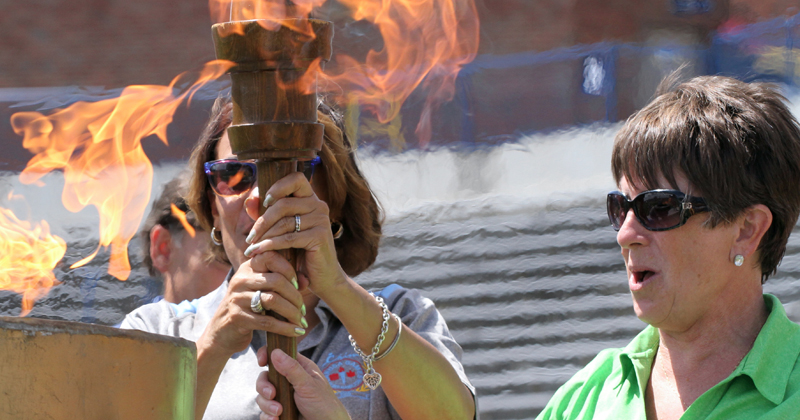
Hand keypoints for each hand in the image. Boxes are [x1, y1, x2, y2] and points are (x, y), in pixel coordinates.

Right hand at [196, 251, 304, 359]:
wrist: (222, 332)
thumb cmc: (249, 308)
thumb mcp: (262, 291)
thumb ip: (284, 283)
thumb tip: (306, 281)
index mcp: (247, 268)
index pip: (271, 256)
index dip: (289, 270)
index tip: (298, 286)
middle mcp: (241, 279)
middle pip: (277, 281)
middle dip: (295, 297)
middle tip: (303, 310)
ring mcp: (237, 298)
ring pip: (273, 300)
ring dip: (292, 312)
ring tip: (301, 321)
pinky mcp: (237, 317)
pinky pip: (267, 322)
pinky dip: (285, 328)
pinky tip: (296, 332)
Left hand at [244, 172, 346, 297]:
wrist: (320, 278)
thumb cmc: (299, 252)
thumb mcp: (282, 231)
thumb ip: (266, 215)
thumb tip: (249, 201)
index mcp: (310, 199)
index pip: (296, 179)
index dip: (279, 186)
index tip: (264, 202)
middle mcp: (319, 206)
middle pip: (284, 203)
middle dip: (262, 220)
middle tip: (250, 237)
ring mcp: (321, 220)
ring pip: (284, 222)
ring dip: (264, 235)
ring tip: (251, 247)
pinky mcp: (320, 236)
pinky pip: (288, 238)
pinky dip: (270, 245)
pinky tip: (259, 251)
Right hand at [255, 348, 350, 419]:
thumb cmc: (324, 405)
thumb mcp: (308, 385)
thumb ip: (292, 369)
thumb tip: (275, 352)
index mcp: (298, 368)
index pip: (279, 355)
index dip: (267, 355)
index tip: (261, 361)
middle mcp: (288, 381)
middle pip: (265, 376)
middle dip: (264, 386)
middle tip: (272, 394)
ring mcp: (283, 396)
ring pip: (262, 395)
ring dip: (267, 404)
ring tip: (279, 412)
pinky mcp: (278, 412)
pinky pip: (264, 412)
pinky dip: (267, 416)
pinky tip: (276, 419)